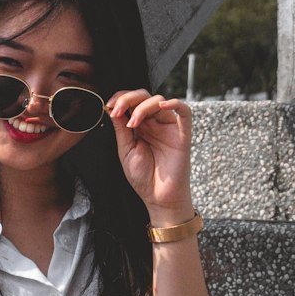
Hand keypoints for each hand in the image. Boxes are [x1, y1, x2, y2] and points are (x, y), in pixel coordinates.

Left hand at [105, 89, 191, 213]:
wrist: (159, 199)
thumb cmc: (143, 178)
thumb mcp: (126, 151)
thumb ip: (121, 129)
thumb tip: (113, 108)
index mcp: (140, 126)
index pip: (131, 102)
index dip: (120, 99)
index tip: (109, 106)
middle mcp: (154, 123)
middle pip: (144, 96)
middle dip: (128, 99)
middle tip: (117, 109)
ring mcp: (168, 127)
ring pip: (159, 100)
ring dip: (143, 107)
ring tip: (133, 124)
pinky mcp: (182, 133)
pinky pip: (184, 111)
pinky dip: (175, 103)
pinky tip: (162, 106)